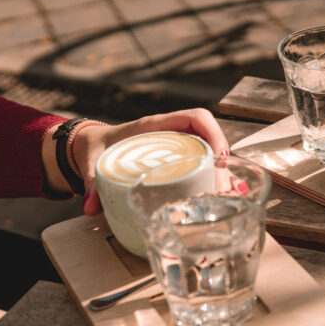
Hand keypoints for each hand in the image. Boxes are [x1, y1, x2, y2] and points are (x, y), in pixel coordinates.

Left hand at [73, 108, 228, 214]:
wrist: (93, 147)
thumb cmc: (97, 148)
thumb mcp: (93, 161)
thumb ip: (92, 181)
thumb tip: (90, 207)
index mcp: (156, 126)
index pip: (195, 118)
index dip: (213, 132)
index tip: (218, 155)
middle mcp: (173, 135)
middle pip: (209, 140)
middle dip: (221, 162)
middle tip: (222, 188)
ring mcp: (179, 149)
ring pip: (210, 154)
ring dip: (224, 172)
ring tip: (233, 194)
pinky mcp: (179, 162)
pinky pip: (204, 166)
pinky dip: (218, 179)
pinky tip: (231, 194)